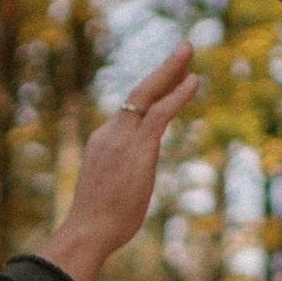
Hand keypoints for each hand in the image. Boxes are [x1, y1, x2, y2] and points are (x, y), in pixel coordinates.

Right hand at [32, 42, 197, 280]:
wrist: (87, 231)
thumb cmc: (97, 223)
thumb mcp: (110, 191)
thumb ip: (123, 178)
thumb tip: (130, 185)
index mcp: (103, 142)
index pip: (131, 111)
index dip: (152, 93)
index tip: (169, 80)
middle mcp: (111, 133)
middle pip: (139, 92)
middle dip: (163, 69)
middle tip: (184, 49)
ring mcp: (124, 139)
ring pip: (149, 94)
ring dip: (171, 70)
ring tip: (188, 50)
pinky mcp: (139, 148)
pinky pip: (161, 112)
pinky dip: (177, 94)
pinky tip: (193, 81)